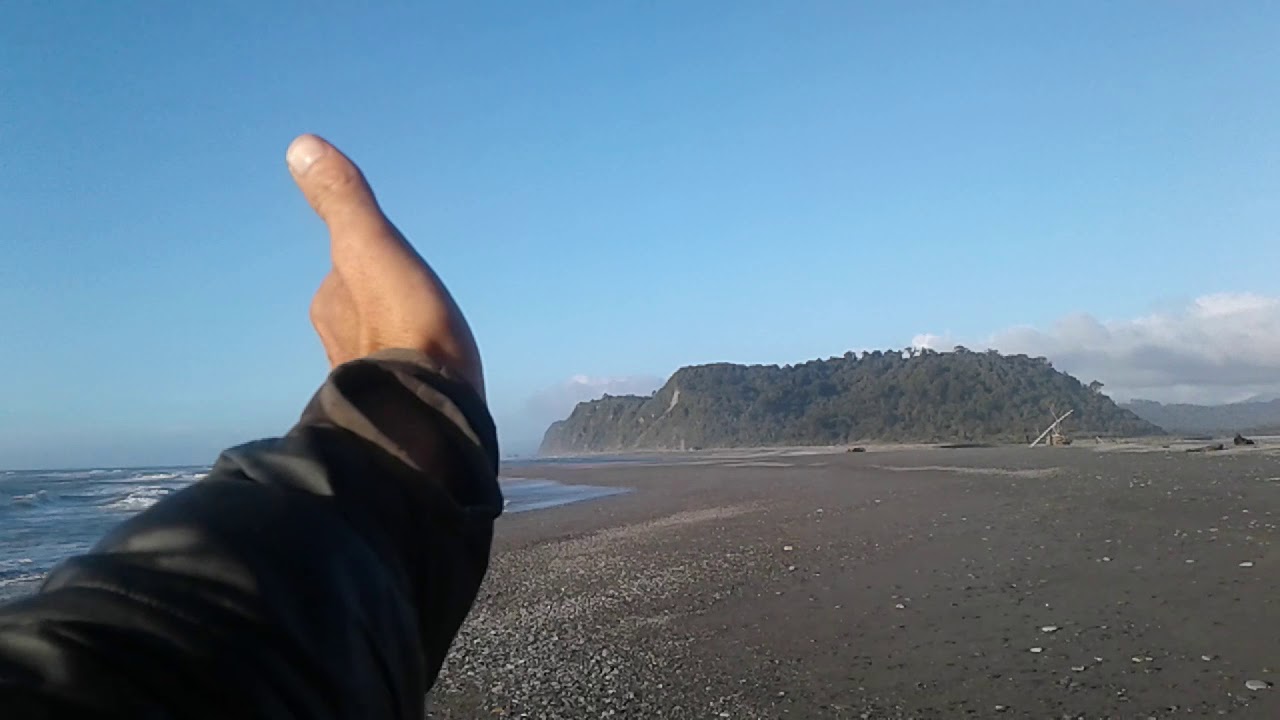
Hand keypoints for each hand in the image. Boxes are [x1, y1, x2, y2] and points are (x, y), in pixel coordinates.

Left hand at [286, 134, 484, 398]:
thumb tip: (300, 145)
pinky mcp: (392, 410)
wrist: (424, 413)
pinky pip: (396, 381)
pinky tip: (429, 381)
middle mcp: (335, 342)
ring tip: (425, 345)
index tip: (395, 271)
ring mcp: (362, 378)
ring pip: (376, 348)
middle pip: (357, 311)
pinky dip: (408, 375)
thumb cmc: (406, 325)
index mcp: (331, 304)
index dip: (368, 266)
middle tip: (414, 306)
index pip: (343, 274)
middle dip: (380, 307)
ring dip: (395, 343)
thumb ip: (344, 201)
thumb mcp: (374, 248)